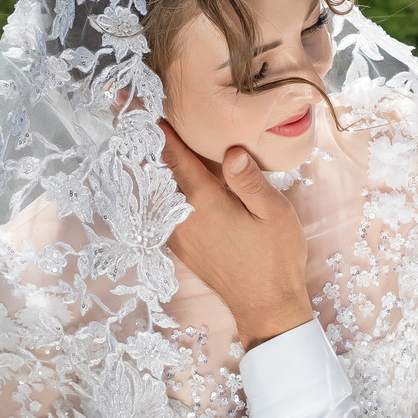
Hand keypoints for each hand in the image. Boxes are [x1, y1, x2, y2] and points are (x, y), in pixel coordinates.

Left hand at [159, 121, 314, 348]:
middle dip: (153, 146)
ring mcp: (179, 236)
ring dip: (155, 169)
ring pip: (159, 193)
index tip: (149, 111)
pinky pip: (164, 211)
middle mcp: (183, 219)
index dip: (162, 133)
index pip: (176, 159)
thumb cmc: (276, 258)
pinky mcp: (182, 248)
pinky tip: (169, 181)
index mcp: (205, 204)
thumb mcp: (274, 214)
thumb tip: (230, 150)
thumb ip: (249, 180)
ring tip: (152, 143)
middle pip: (160, 173)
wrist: (266, 306)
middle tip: (140, 115)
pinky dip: (162, 191)